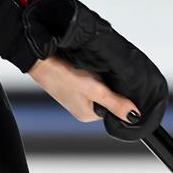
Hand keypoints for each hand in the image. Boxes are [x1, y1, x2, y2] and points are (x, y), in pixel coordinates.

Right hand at [20, 0, 167, 140]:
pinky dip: (91, 73)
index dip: (119, 95)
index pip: (114, 108)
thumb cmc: (61, 75)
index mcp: (87, 114)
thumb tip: (134, 115)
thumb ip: (115, 103)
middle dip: (109, 85)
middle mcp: (82, 108)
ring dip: (100, 78)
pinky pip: (89, 80)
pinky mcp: (72, 84)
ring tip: (93, 70)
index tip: (116, 82)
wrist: (39, 57)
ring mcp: (76, 96)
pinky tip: (87, 67)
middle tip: (102, 74)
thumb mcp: (94, 90)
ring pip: (99, 87)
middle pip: (107, 97)